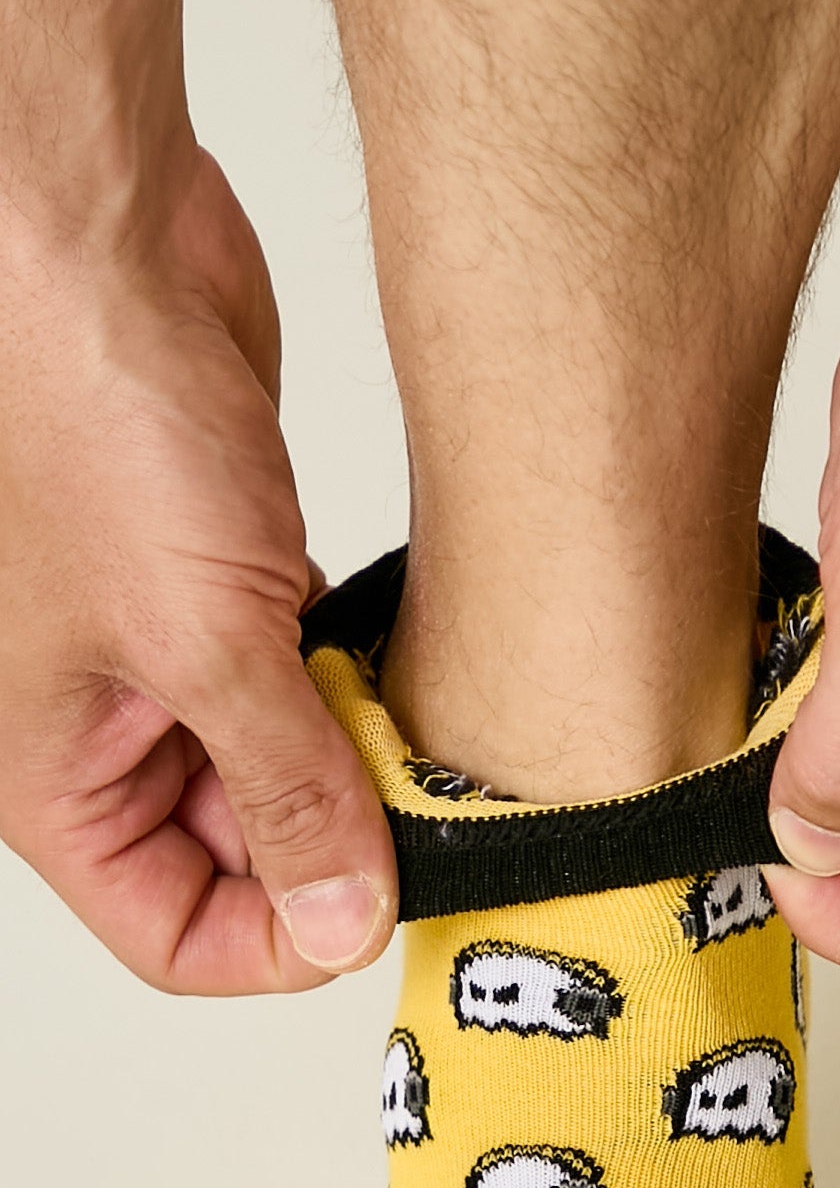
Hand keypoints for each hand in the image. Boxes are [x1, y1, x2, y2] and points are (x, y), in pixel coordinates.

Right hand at [0, 148, 396, 991]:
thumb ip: (284, 790)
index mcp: (58, 777)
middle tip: (433, 816)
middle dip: (335, 846)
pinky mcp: (226, 584)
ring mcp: (167, 657)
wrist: (100, 245)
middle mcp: (106, 731)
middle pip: (239, 861)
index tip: (387, 904)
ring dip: (355, 764)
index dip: (282, 943)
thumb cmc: (88, 415)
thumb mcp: (203, 641)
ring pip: (282, 769)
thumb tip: (343, 921)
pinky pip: (301, 682)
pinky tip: (397, 665)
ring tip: (421, 740)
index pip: (175, 933)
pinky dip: (353, 686)